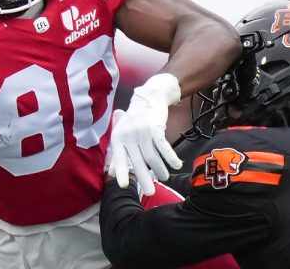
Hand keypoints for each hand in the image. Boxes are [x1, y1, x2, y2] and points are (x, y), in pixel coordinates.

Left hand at [109, 74, 182, 195]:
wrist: (149, 97)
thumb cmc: (134, 120)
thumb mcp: (122, 134)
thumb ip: (118, 153)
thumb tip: (113, 173)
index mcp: (118, 138)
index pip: (118, 158)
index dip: (121, 172)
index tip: (124, 186)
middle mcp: (129, 135)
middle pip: (138, 161)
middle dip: (144, 179)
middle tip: (150, 193)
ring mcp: (142, 132)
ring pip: (152, 157)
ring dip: (160, 170)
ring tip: (164, 177)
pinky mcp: (155, 128)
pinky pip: (164, 147)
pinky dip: (171, 157)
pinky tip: (176, 165)